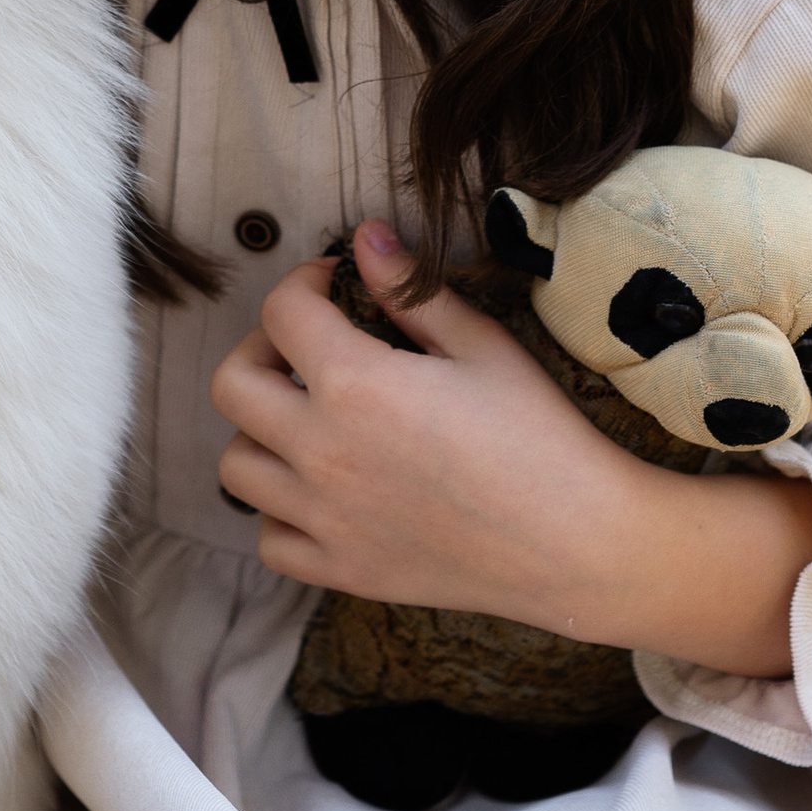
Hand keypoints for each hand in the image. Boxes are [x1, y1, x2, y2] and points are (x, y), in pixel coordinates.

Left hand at [210, 219, 811, 679]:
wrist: (579, 544)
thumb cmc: (541, 437)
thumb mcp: (482, 345)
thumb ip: (410, 290)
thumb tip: (364, 240)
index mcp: (354, 384)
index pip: (281, 310)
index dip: (304, 281)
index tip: (335, 284)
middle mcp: (322, 451)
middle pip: (232, 385)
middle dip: (263, 350)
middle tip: (310, 348)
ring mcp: (325, 518)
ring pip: (237, 465)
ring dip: (262, 433)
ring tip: (312, 421)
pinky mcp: (342, 570)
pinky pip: (270, 539)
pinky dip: (281, 512)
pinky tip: (324, 492)